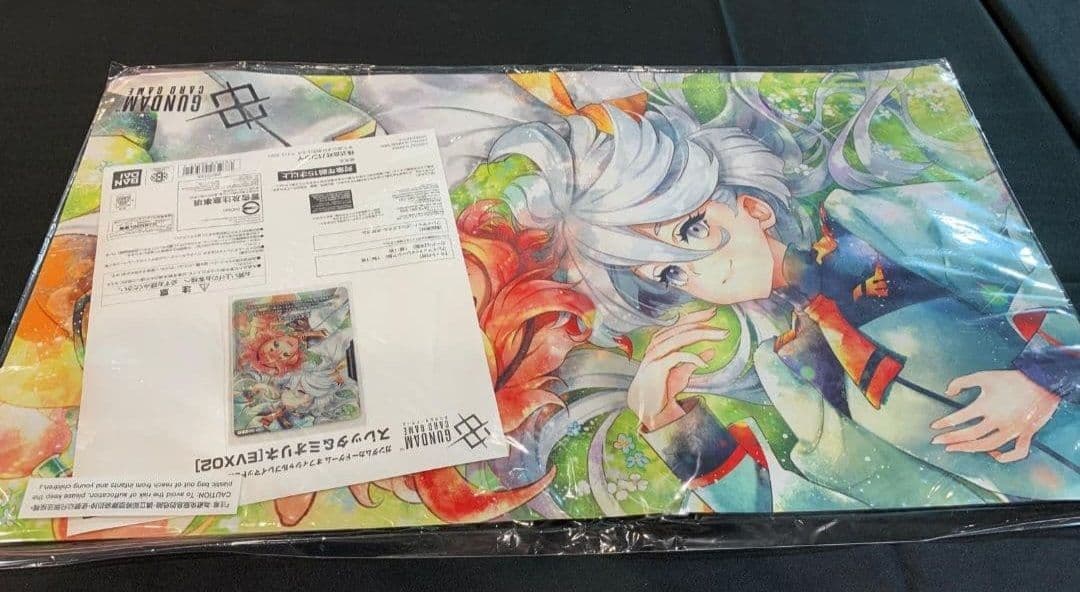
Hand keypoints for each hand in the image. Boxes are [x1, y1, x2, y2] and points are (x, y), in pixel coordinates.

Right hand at [627, 308, 726, 430]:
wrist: (645, 407)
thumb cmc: (660, 389)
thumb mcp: (680, 374)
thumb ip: (693, 362)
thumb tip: (712, 352)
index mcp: (660, 343)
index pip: (679, 324)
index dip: (695, 316)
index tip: (712, 312)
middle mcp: (656, 345)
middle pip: (681, 328)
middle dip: (703, 325)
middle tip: (722, 328)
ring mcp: (654, 354)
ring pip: (680, 337)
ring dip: (702, 334)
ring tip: (720, 336)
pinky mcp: (656, 367)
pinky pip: (676, 356)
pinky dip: (692, 357)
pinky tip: (705, 364)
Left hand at [930, 370, 1060, 462]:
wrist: (1043, 381)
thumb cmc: (1012, 379)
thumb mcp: (984, 376)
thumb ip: (962, 382)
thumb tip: (947, 391)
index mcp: (986, 406)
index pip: (959, 417)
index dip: (944, 423)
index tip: (934, 427)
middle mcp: (998, 420)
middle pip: (970, 435)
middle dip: (951, 439)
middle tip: (937, 442)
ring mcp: (1012, 429)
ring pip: (988, 446)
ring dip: (969, 449)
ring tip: (955, 448)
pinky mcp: (1026, 433)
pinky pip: (1018, 451)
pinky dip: (1007, 457)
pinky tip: (994, 456)